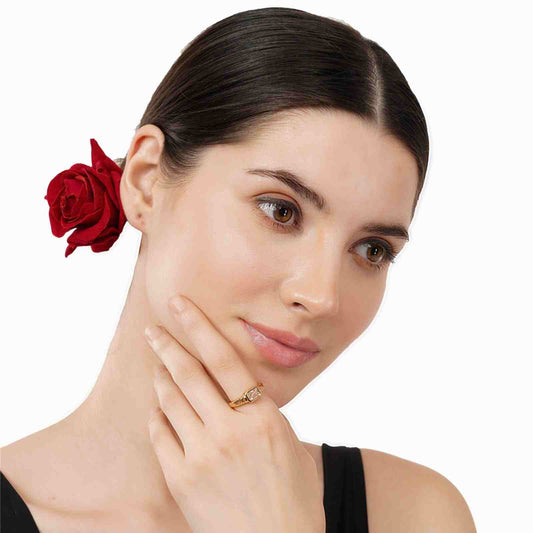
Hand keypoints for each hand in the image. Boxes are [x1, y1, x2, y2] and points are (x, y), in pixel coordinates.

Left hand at [144, 294, 325, 532]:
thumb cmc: (293, 495)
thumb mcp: (289, 442)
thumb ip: (261, 411)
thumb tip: (237, 387)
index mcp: (262, 417)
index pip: (224, 358)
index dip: (199, 326)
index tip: (180, 305)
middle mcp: (230, 431)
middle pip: (189, 373)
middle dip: (167, 345)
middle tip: (153, 328)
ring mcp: (202, 456)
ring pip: (170, 400)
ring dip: (161, 377)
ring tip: (157, 363)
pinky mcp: (182, 480)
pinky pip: (160, 435)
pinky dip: (157, 416)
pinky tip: (158, 407)